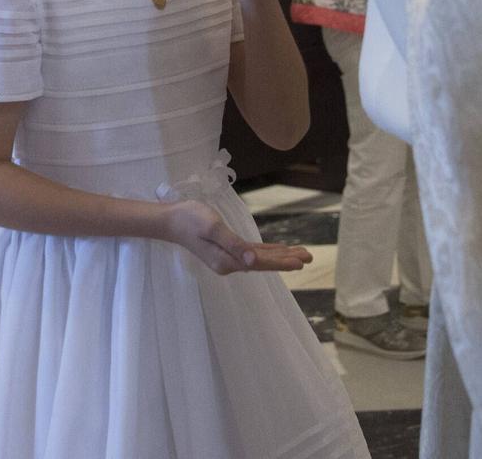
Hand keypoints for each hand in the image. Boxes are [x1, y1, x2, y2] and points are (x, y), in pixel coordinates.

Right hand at [164, 200, 313, 275]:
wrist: (172, 220)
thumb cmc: (190, 219)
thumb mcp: (212, 227)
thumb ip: (233, 245)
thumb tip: (252, 262)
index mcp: (227, 261)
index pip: (259, 263)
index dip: (281, 262)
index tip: (300, 262)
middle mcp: (230, 263)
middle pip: (263, 263)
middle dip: (286, 260)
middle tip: (309, 257)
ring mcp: (229, 258)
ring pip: (260, 258)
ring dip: (280, 256)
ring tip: (301, 254)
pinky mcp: (227, 250)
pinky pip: (252, 253)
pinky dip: (267, 252)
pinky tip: (279, 250)